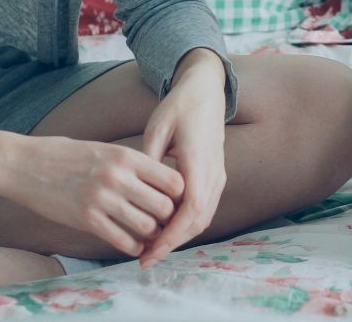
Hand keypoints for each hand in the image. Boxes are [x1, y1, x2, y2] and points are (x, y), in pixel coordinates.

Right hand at [0, 134, 182, 258]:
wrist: (22, 164)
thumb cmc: (64, 155)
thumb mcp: (104, 148)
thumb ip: (131, 163)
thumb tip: (160, 179)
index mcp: (126, 156)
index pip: (173, 180)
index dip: (178, 194)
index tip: (173, 200)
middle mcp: (118, 177)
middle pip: (165, 206)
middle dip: (169, 217)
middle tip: (166, 223)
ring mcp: (102, 199)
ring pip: (147, 226)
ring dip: (152, 234)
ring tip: (151, 235)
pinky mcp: (86, 220)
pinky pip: (122, 240)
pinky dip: (133, 246)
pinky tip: (133, 244)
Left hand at [134, 48, 231, 266]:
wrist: (206, 91)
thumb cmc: (179, 106)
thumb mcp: (158, 127)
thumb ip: (148, 159)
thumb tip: (133, 190)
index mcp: (199, 160)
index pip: (191, 209)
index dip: (172, 235)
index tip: (150, 251)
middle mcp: (214, 172)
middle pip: (199, 221)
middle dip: (172, 244)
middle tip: (144, 260)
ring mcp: (218, 176)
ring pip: (203, 218)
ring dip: (179, 237)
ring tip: (151, 250)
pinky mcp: (216, 177)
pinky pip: (204, 209)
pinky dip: (185, 225)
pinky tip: (164, 231)